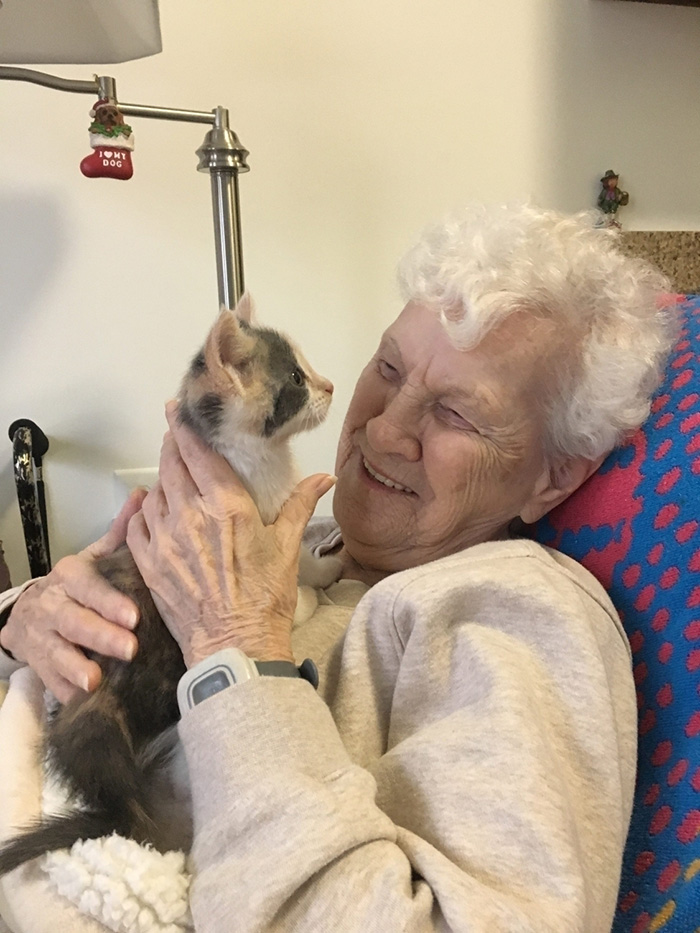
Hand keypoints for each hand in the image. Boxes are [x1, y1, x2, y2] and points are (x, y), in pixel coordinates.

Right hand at [0, 489, 144, 702]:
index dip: (109, 602)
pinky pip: (48, 680)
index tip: (134, 616)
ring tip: (96, 680)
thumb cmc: (77, 587)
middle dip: (100, 636)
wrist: (29, 613)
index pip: (88, 586)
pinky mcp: (36, 663)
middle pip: (74, 621)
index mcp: (69, 576)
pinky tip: (81, 700)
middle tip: (130, 649)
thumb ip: (120, 533)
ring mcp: (40, 636)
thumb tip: (146, 494)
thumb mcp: (94, 560)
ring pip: (55, 652)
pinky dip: (63, 690)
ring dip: (75, 667)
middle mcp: (51, 604)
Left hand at [127, 403, 335, 667]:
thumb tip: (323, 477)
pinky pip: (136, 526)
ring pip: (153, 493)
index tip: (176, 410)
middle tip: (174, 436)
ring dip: (161, 481)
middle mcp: (189, 515)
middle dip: (170, 445)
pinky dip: (143, 513)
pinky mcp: (149, 564)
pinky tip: (154, 512)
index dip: (183, 426)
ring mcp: (164, 540)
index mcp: (226, 505)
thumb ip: (300, 504)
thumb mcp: (287, 547)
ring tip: (171, 479)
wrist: (235, 647)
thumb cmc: (266, 598)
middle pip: (170, 464)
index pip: (197, 452)